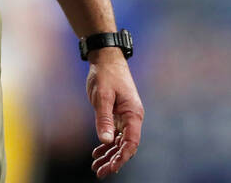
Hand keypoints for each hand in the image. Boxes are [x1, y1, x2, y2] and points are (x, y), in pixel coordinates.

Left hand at [86, 49, 142, 177]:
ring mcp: (125, 117)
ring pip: (119, 142)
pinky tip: (97, 153)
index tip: (112, 168)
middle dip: (114, 161)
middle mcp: (132, 117)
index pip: (131, 142)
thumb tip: (106, 141)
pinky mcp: (117, 114)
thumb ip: (104, 118)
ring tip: (97, 167)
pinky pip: (114, 134)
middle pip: (126, 146)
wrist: (105, 58)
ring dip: (109, 155)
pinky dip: (106, 144)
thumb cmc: (106, 74)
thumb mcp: (103, 96)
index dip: (123, 157)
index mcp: (133, 114)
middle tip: (100, 172)